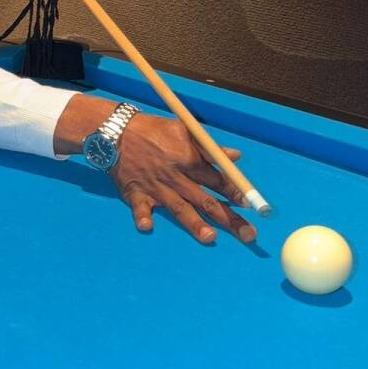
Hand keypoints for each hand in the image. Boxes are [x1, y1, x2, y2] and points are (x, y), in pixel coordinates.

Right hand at [111, 113, 256, 244]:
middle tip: (248, 235)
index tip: (250, 205)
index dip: (235, 192)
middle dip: (228, 218)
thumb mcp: (184, 131)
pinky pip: (140, 208)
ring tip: (210, 238)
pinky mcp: (135, 194)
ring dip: (195, 223)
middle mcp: (176, 177)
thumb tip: (236, 157)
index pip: (218, 180)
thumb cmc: (152, 130)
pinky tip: (148, 227)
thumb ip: (210, 148)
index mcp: (189, 160)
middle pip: (206, 200)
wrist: (116, 131)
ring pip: (180, 208)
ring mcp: (156, 188)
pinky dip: (143, 217)